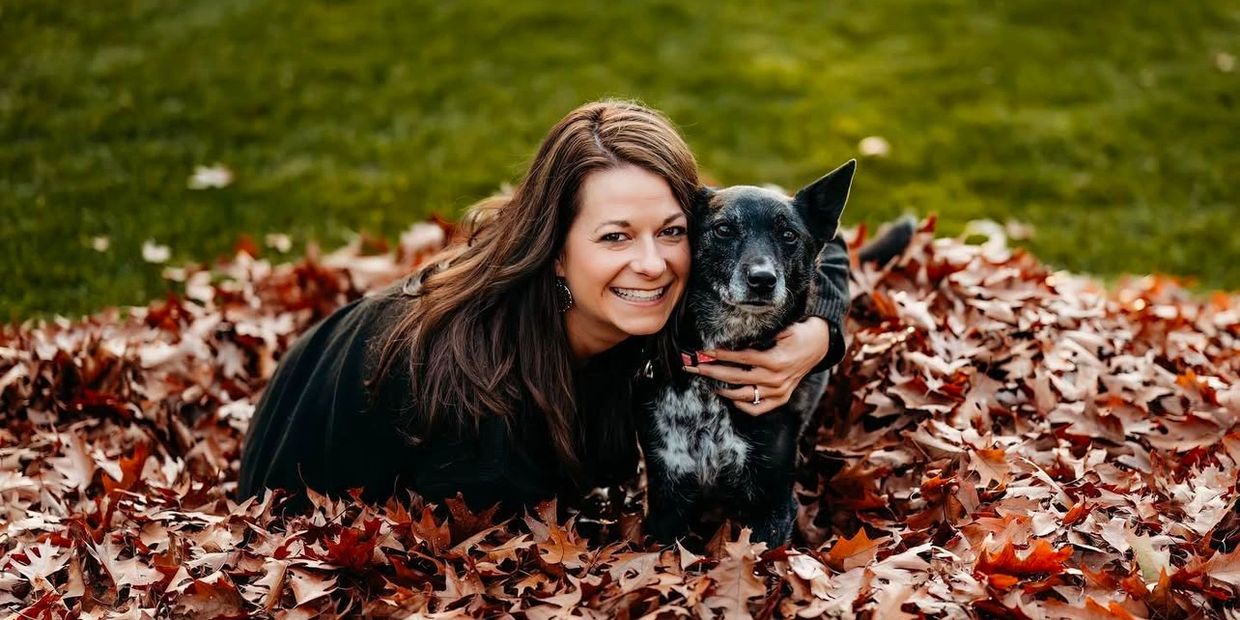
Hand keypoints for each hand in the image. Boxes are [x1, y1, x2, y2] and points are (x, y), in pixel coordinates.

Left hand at [682, 317, 830, 414]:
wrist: (821, 345)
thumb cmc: (799, 333)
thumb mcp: (783, 328)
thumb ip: (761, 335)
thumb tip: (733, 336)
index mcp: (776, 360)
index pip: (741, 358)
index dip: (721, 355)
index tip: (704, 352)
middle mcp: (776, 379)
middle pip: (736, 378)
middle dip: (712, 371)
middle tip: (694, 367)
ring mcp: (779, 391)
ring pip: (744, 395)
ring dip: (723, 389)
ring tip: (709, 381)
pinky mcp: (781, 398)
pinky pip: (758, 408)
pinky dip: (743, 405)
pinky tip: (731, 397)